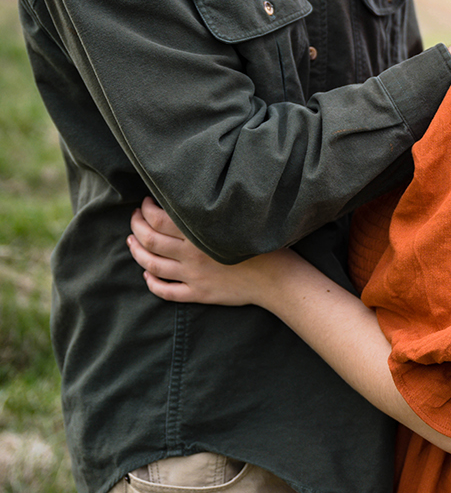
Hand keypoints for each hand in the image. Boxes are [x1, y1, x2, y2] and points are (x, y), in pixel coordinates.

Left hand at [128, 196, 284, 306]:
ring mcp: (194, 276)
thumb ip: (209, 213)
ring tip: (131, 242)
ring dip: (137, 252)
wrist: (276, 277)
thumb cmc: (260, 243)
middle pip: (150, 240)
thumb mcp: (234, 220)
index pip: (159, 219)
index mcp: (200, 233)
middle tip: (134, 218)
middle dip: (136, 227)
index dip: (146, 210)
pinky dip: (152, 283)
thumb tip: (186, 199)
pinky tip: (147, 275)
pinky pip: (166, 291)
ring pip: (152, 265)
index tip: (145, 203)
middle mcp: (192, 254)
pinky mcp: (199, 294)